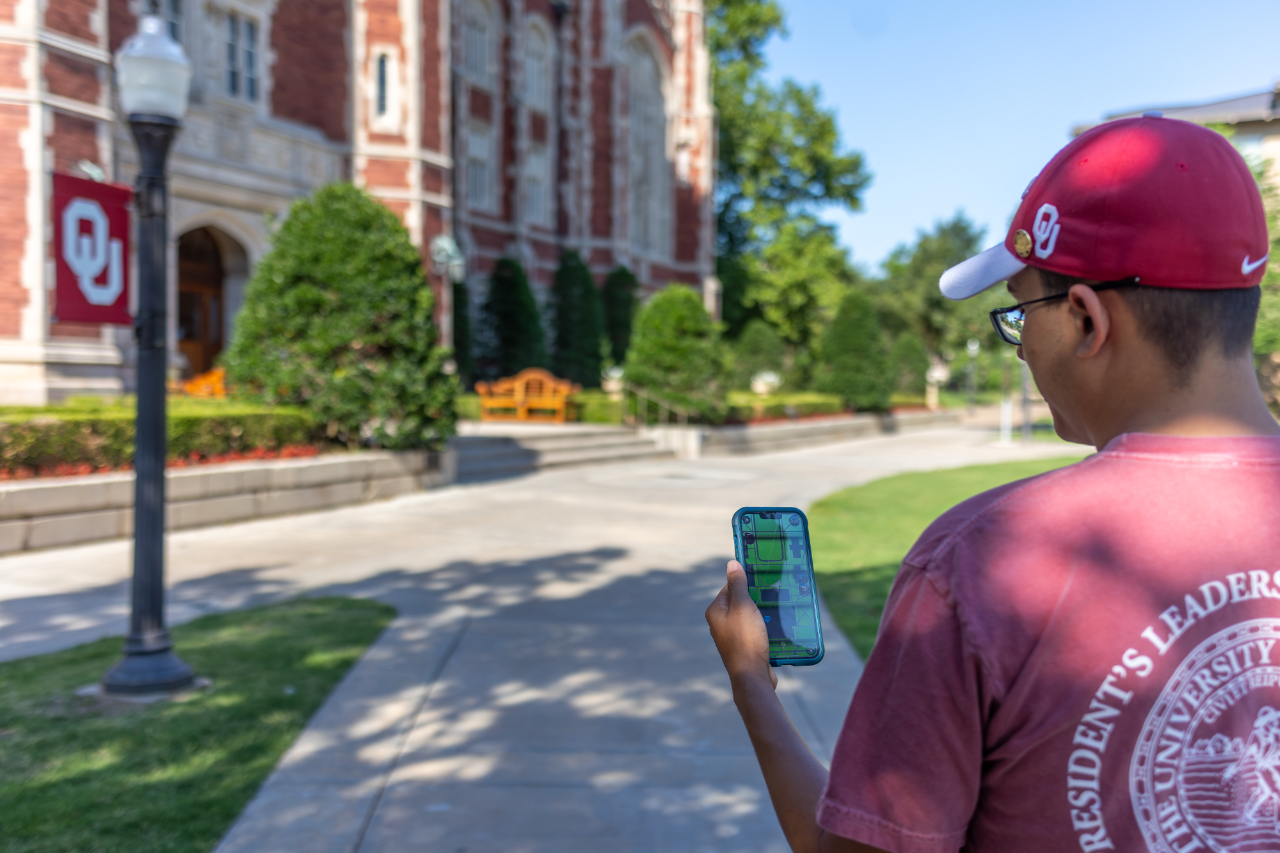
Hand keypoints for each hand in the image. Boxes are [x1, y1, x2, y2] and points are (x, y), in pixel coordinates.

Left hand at [706, 560, 775, 689]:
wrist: (752, 675)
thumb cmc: (745, 638)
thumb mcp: (743, 606)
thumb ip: (738, 584)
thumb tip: (731, 564)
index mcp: (715, 612)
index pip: (729, 588)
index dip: (745, 583)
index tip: (762, 580)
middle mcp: (720, 624)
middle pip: (740, 603)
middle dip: (756, 599)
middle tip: (772, 595)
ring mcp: (732, 637)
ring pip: (749, 617)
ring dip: (762, 614)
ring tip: (776, 611)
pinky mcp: (744, 647)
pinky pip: (754, 631)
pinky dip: (764, 628)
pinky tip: (775, 627)